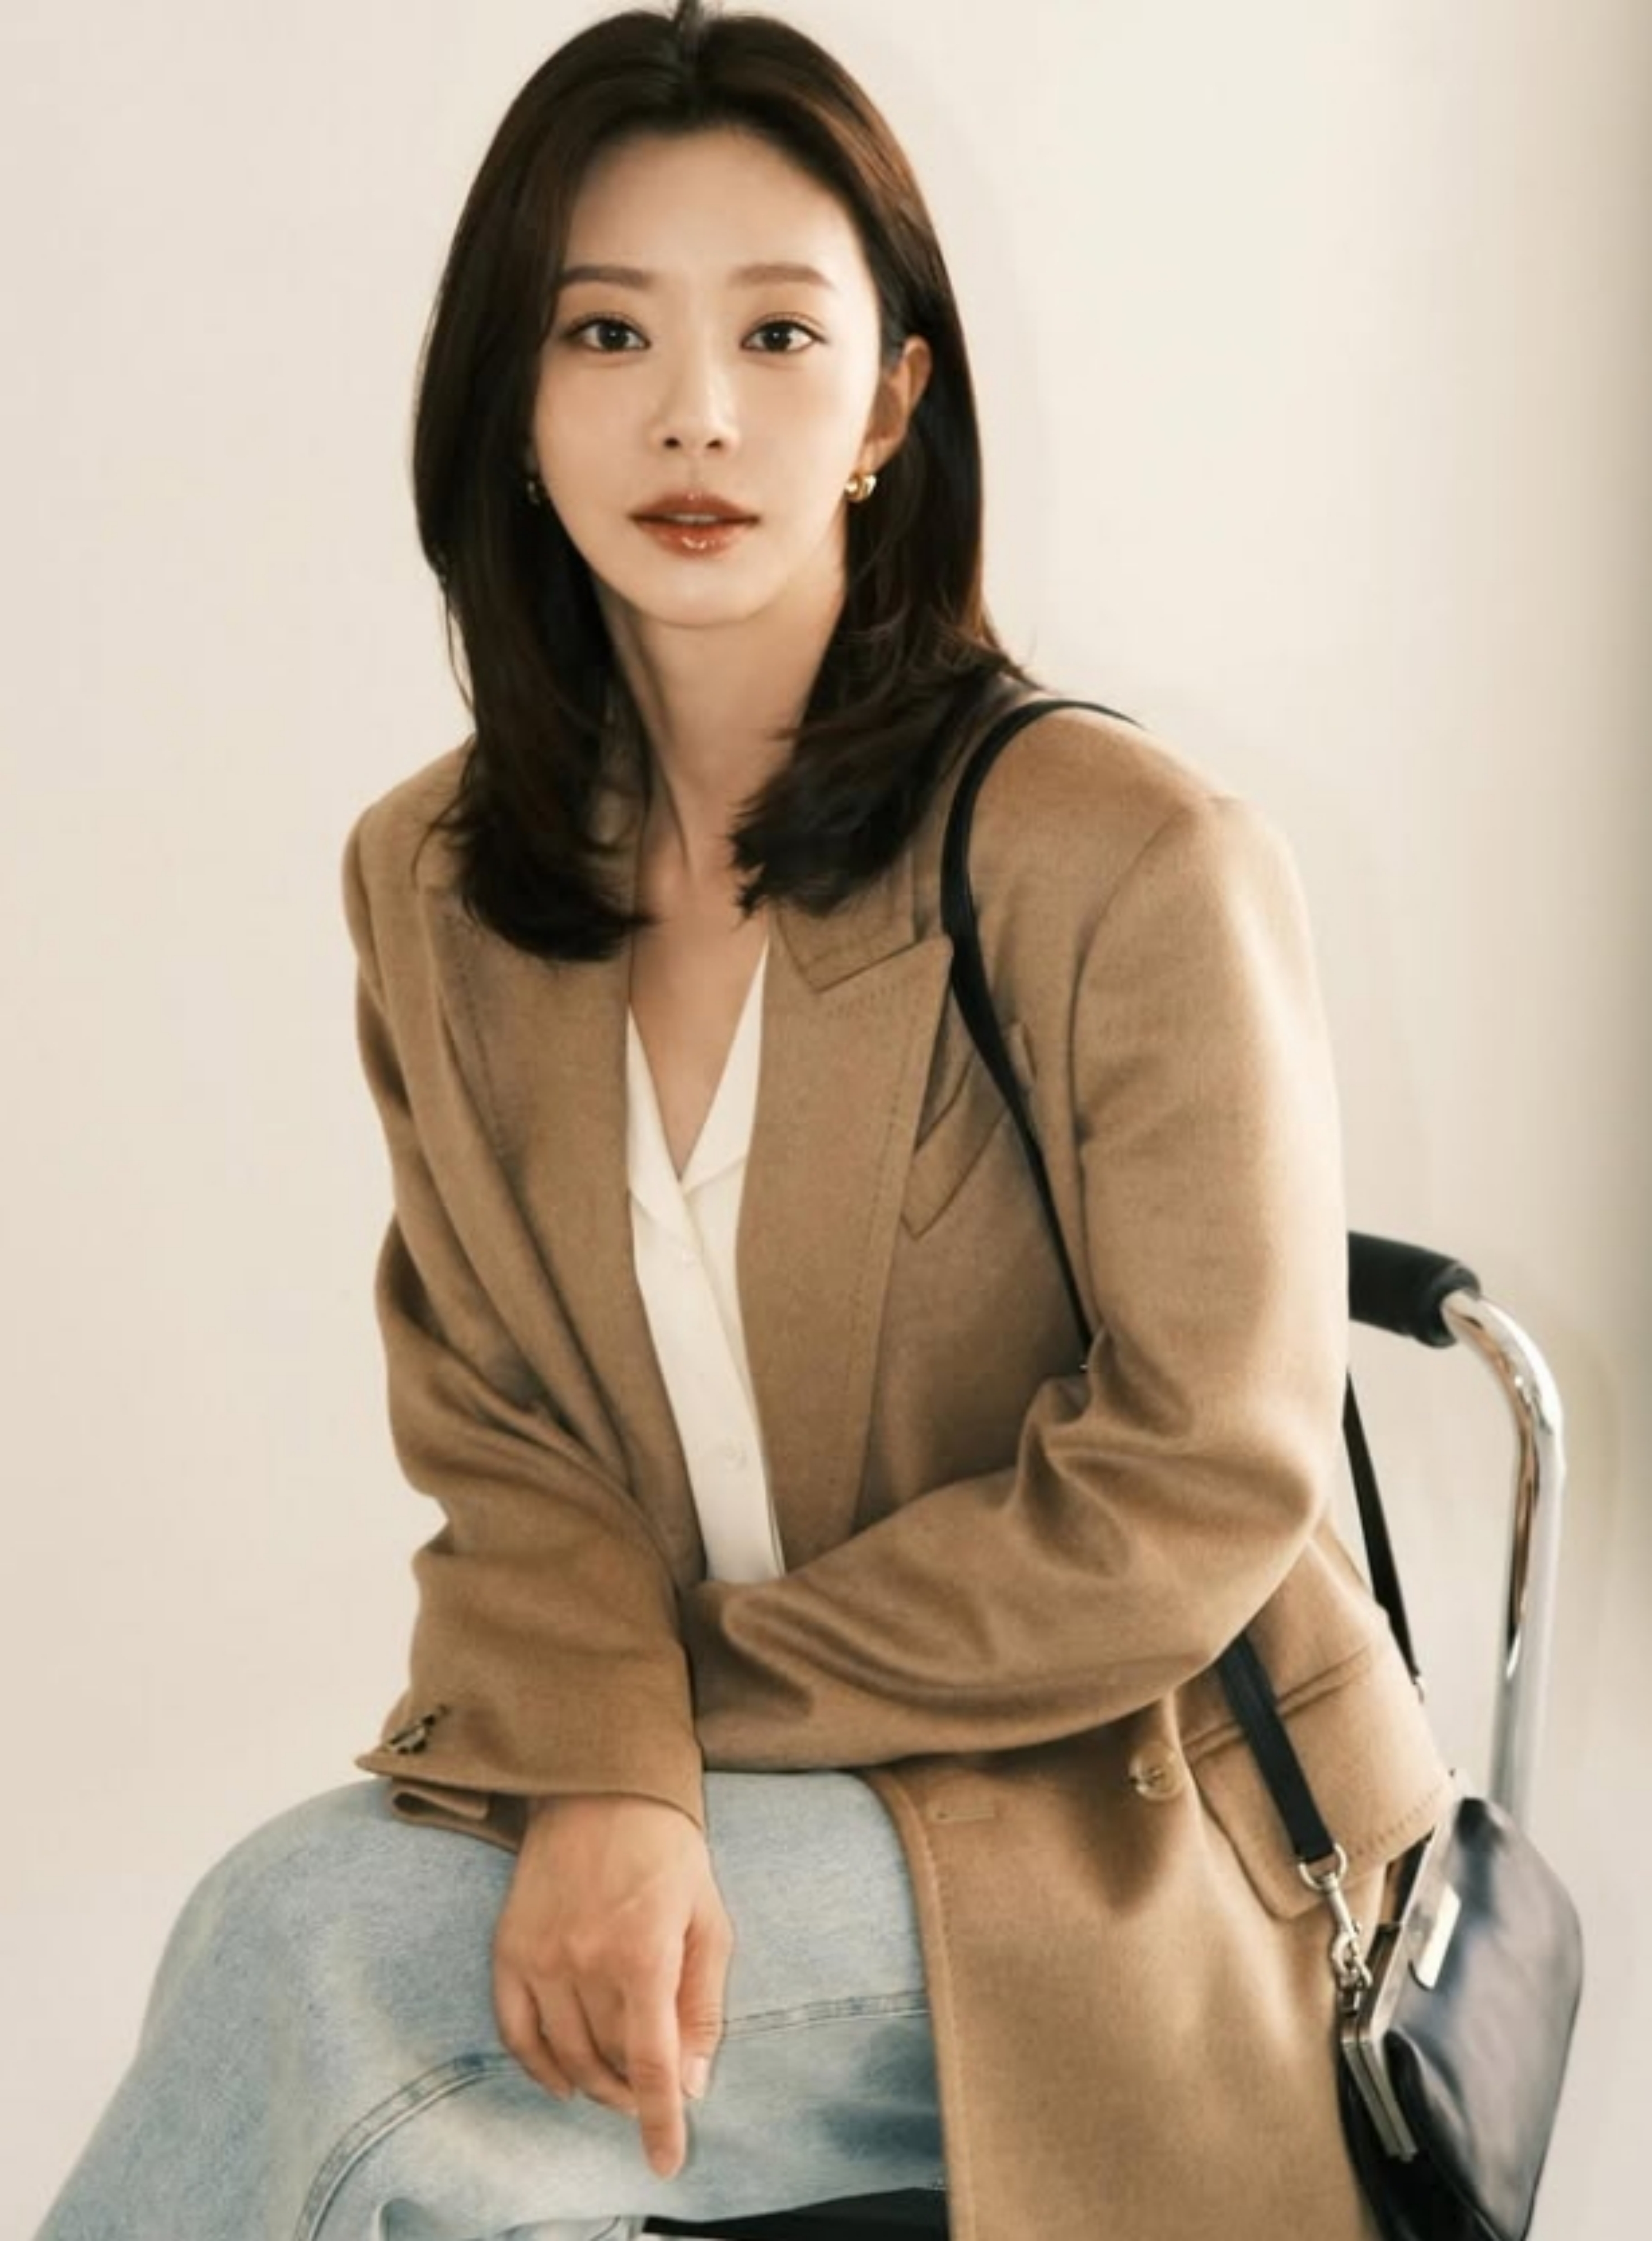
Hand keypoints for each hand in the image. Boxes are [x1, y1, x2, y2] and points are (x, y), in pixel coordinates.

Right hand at [492, 1791, 733, 2179]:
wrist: (599, 1785)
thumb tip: (692, 2082)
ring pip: (565, 2055)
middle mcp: (586, 1961)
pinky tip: (563, 2078)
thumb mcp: (709, 1919)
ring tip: (620, 2084)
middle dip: (637, 2093)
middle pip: (609, 2063)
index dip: (660, 2120)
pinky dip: (539, 2066)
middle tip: (657, 2092)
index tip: (666, 2162)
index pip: (652, 2063)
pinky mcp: (509, 1948)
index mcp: (643, 1953)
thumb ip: (703, 2005)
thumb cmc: (668, 1851)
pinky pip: (516, 2031)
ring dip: (595, 2084)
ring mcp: (542, 1956)